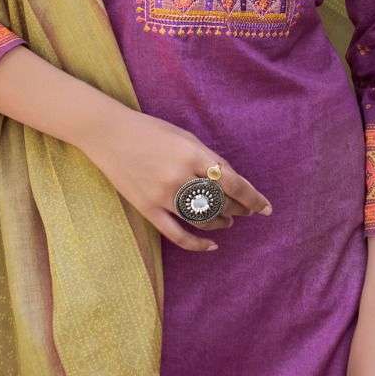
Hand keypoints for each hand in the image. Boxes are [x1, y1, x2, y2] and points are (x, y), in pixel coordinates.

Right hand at [79, 104, 272, 252]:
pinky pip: (177, 234)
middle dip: (238, 208)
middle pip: (220, 202)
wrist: (109, 134)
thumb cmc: (151, 131)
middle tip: (245, 210)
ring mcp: (162, 195)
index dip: (252, 198)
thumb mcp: (185, 137)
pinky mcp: (148, 208)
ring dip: (221, 223)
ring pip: (202, 219)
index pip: (232, 182)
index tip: (265, 208)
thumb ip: (209, 158)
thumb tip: (232, 182)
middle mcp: (179, 176)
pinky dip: (197, 243)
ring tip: (228, 222)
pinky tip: (211, 245)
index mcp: (192, 153)